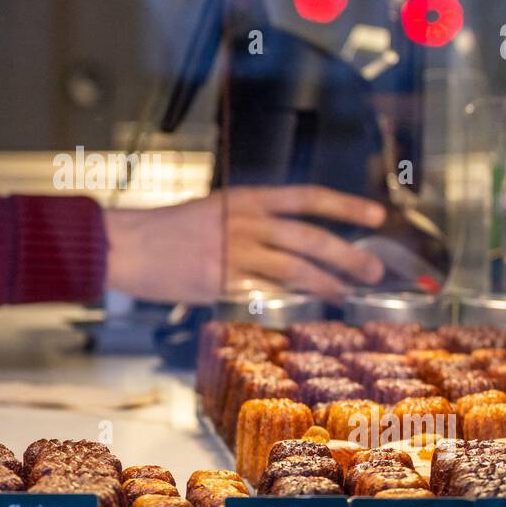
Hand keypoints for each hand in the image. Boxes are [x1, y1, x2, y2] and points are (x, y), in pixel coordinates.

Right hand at [104, 185, 385, 303]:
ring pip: (296, 270)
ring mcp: (235, 253)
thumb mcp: (214, 210)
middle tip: (373, 270)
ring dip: (327, 283)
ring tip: (347, 295)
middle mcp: (246, 222)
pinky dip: (291, 301)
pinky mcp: (222, 283)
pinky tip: (306, 309)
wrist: (127, 245)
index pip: (308, 197)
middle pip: (311, 238)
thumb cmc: (166, 230)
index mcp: (246, 198)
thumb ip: (250, 223)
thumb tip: (287, 242)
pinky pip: (267, 294)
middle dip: (348, 254)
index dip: (346, 205)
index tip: (378, 216)